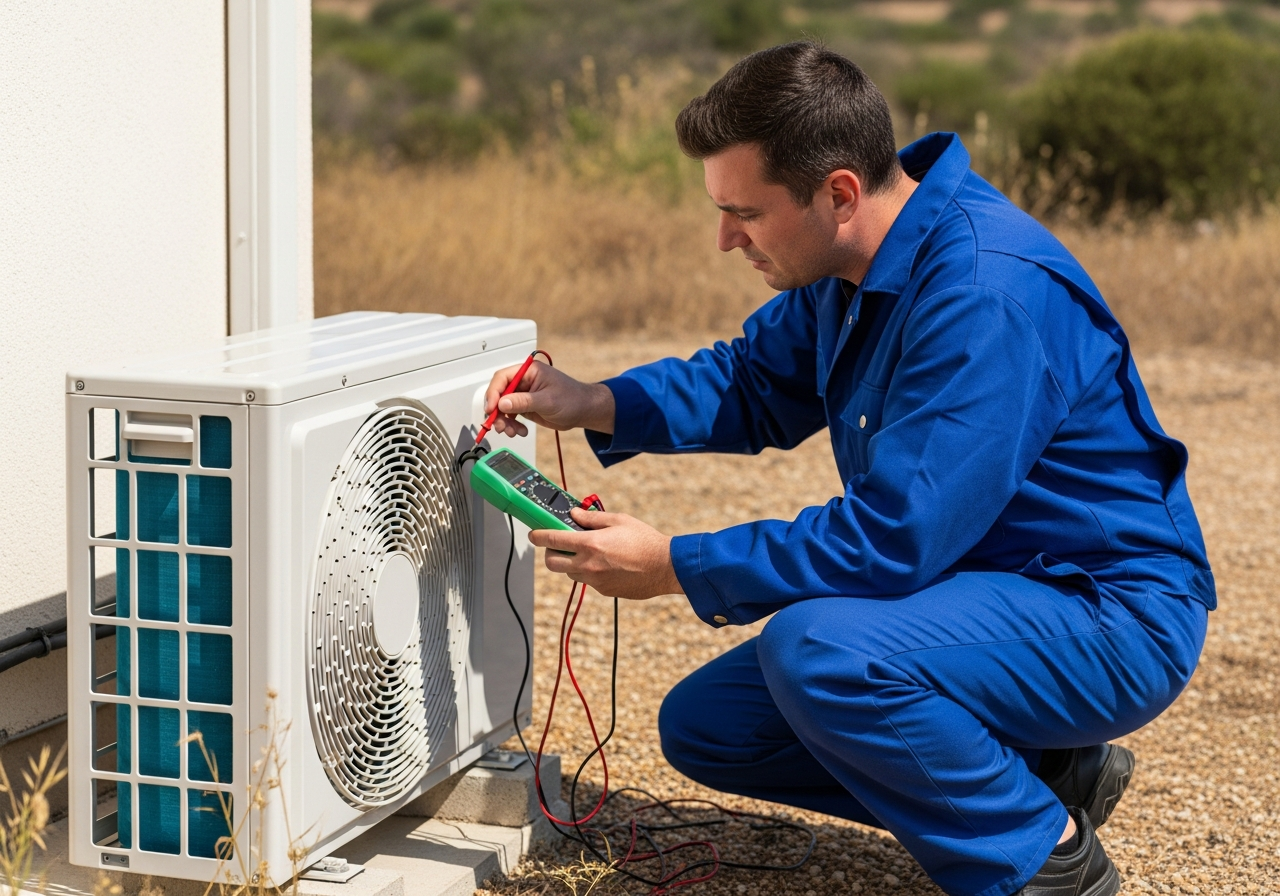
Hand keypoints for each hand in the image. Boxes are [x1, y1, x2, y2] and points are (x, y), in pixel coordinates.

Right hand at [484, 360, 615, 436]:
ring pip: (502, 407)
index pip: (502, 378)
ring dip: (504, 421)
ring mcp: (524, 395)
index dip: (493, 393)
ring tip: (512, 431)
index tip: (491, 408)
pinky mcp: (525, 406)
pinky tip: (520, 431)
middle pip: (499, 393)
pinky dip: (512, 425)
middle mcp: (524, 382)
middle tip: (500, 425)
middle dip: (497, 411)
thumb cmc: (573, 399)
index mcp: (528, 371)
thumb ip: (523, 402)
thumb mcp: (547, 400)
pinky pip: (511, 415)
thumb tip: (502, 403)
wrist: (584, 411)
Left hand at [528, 508, 682, 600]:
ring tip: (590, 552)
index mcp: (590, 544)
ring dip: (571, 562)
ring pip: (570, 573)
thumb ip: (592, 518)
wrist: (665, 567)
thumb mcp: (619, 520)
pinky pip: (588, 581)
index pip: (552, 540)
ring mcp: (595, 581)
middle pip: (552, 563)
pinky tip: (606, 563)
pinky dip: (589, 572)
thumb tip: (574, 515)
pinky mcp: (604, 590)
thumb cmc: (645, 541)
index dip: (538, 536)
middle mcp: (588, 565)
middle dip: (550, 553)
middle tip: (558, 544)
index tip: (534, 534)